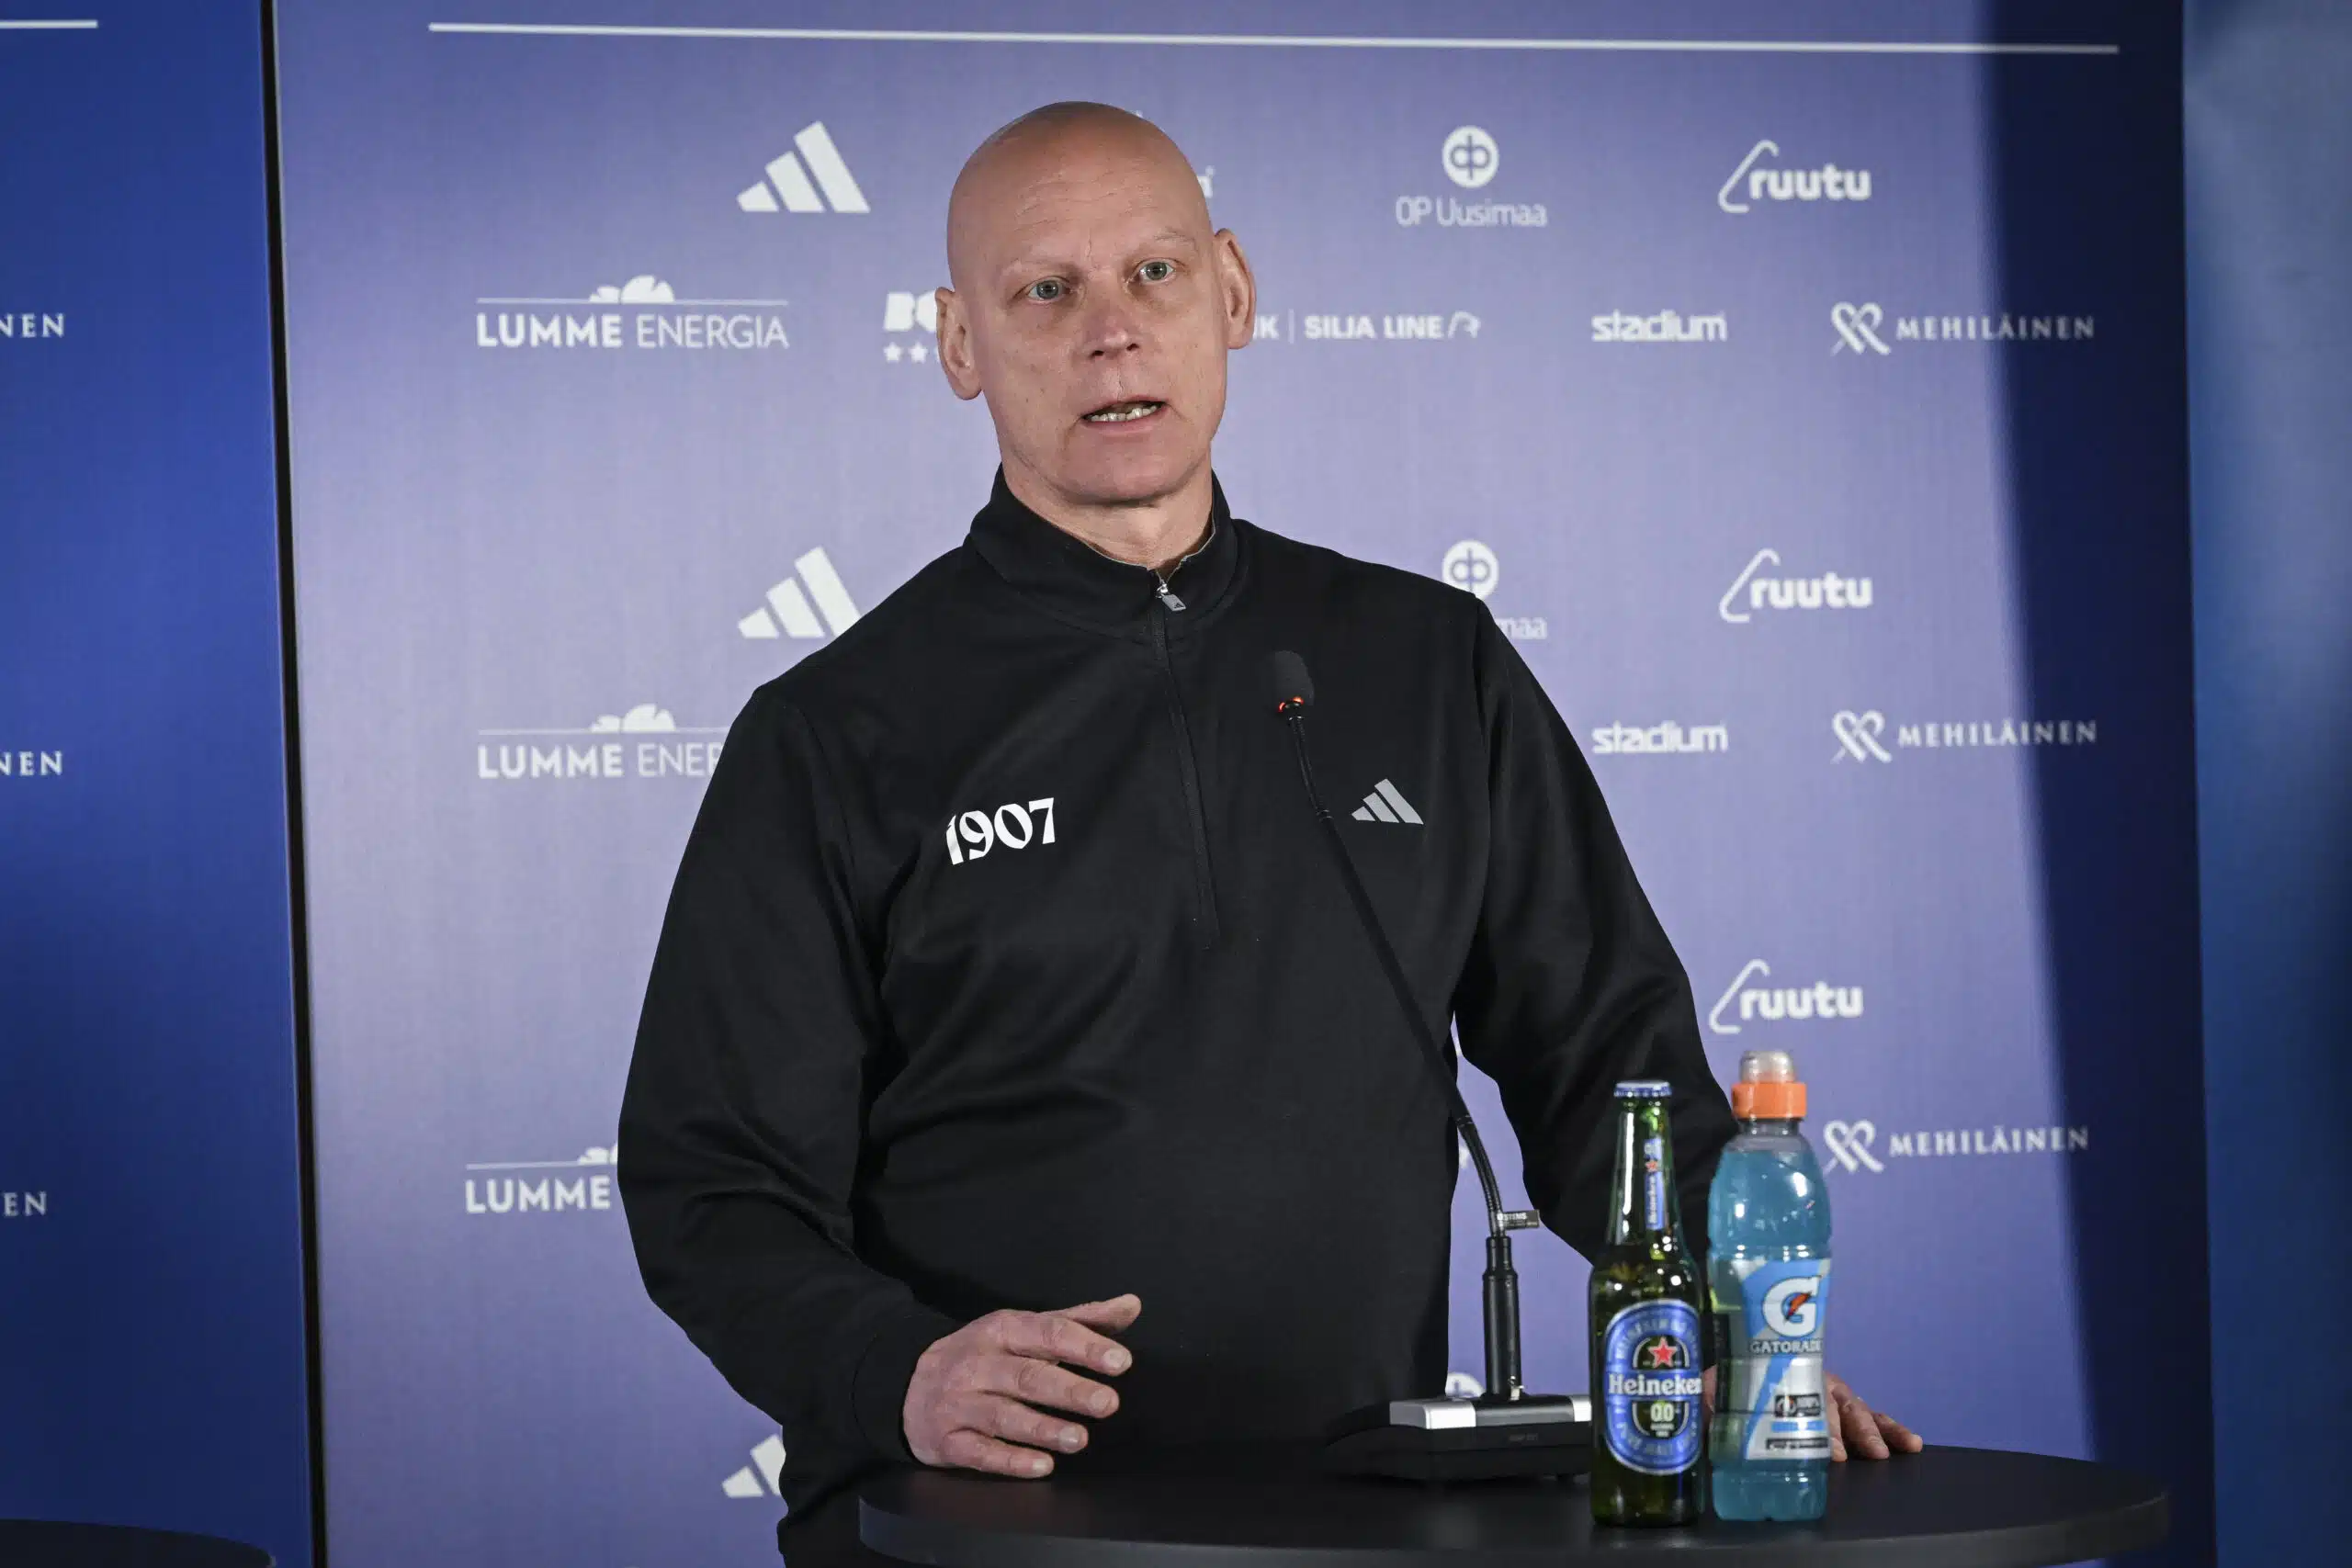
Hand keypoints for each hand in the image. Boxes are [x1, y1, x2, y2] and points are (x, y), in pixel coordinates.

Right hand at [902, 1294, 1140, 1477]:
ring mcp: (959, 1404)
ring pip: (1004, 1416)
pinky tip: (1042, 1466)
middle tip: (1108, 1403)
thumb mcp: (1023, 1330)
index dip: (1083, 1347)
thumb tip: (1131, 1305)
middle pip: (1028, 1377)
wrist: (906, 1386)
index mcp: (1001, 1330)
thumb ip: (1079, 1320)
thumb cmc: (983, 1357)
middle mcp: (978, 1365)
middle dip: (1069, 1391)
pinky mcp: (947, 1442)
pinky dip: (1010, 1461)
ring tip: (1080, 1438)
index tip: (1120, 1361)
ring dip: (1043, 1428)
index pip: (1046, 1333)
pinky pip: (979, 1453)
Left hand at [1699, 1366, 1922, 1460]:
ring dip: (1877, 1429)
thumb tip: (1702, 1414)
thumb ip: (1708, 1405)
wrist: (1715, 1387)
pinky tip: (1911, 1443)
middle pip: (1832, 1405)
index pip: (1801, 1401)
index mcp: (1774, 1377)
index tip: (1830, 1451)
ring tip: (1900, 1447)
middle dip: (1848, 1430)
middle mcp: (1804, 1384)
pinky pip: (1867, 1416)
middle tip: (1861, 1454)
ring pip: (1855, 1409)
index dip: (1818, 1427)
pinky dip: (1889, 1428)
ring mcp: (1825, 1396)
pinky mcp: (1838, 1411)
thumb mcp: (1707, 1396)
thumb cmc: (1715, 1393)